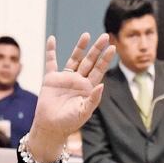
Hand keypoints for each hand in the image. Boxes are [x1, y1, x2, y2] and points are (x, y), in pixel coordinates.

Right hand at [27, 33, 114, 162]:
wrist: (51, 127)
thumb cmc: (69, 123)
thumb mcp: (84, 112)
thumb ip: (94, 99)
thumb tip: (102, 85)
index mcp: (88, 88)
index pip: (99, 70)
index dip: (105, 59)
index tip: (112, 47)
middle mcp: (78, 80)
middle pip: (89, 61)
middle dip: (97, 49)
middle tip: (105, 36)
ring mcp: (65, 78)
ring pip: (74, 59)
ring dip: (80, 47)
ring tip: (86, 35)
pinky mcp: (51, 78)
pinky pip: (51, 61)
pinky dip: (51, 50)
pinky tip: (52, 39)